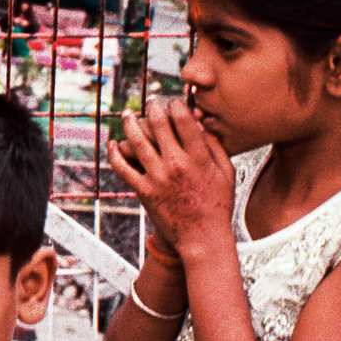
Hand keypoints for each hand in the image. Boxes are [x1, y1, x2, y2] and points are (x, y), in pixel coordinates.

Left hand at [105, 95, 235, 259]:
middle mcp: (177, 164)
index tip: (173, 102)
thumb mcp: (226, 173)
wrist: (203, 238)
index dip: (176, 105)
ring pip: (137, 141)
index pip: (183, 120)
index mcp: (199, 158)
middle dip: (153, 108)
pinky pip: (123, 168)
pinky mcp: (144, 191)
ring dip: (129, 124)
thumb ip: (215, 146)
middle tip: (151, 102)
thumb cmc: (218, 205)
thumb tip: (200, 122)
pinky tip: (113, 143)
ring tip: (127, 115)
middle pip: (158, 125)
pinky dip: (115, 153)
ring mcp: (158, 177)